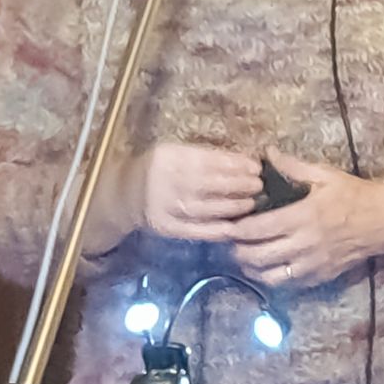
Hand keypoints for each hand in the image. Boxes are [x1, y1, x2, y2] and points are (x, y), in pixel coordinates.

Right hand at [137, 143, 261, 241]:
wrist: (125, 194)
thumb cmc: (160, 169)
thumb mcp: (175, 153)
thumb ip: (203, 156)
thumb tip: (243, 162)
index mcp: (167, 157)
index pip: (206, 160)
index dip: (233, 164)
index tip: (255, 165)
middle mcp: (164, 181)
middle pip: (207, 184)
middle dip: (237, 184)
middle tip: (258, 185)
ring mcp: (164, 207)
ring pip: (204, 208)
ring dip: (232, 206)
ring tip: (252, 202)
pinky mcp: (166, 228)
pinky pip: (196, 230)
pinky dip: (218, 229)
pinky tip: (235, 226)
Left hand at [228, 149, 383, 288]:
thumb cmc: (354, 194)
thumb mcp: (325, 174)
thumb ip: (292, 166)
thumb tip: (266, 153)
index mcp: (304, 216)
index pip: (258, 229)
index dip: (236, 230)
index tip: (225, 224)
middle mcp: (305, 244)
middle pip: (259, 257)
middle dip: (237, 251)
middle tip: (228, 241)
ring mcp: (313, 264)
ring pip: (270, 276)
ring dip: (251, 268)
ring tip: (241, 257)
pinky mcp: (320, 277)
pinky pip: (288, 284)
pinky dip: (271, 278)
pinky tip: (264, 268)